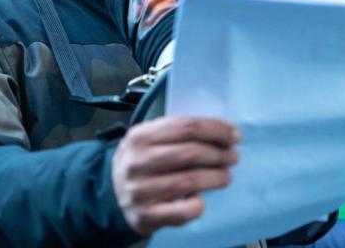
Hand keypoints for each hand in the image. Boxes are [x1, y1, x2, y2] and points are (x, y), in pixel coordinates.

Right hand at [111, 116, 239, 235]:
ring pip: (190, 181)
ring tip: (225, 176)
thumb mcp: (148, 139)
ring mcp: (140, 190)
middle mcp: (138, 162)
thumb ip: (175, 133)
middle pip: (191, 153)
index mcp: (140, 136)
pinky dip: (197, 205)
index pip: (187, 127)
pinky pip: (181, 212)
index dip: (216, 130)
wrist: (111, 194)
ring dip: (215, 177)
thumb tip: (220, 133)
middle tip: (232, 156)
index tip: (234, 135)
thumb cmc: (140, 163)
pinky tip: (201, 200)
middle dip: (219, 153)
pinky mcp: (146, 215)